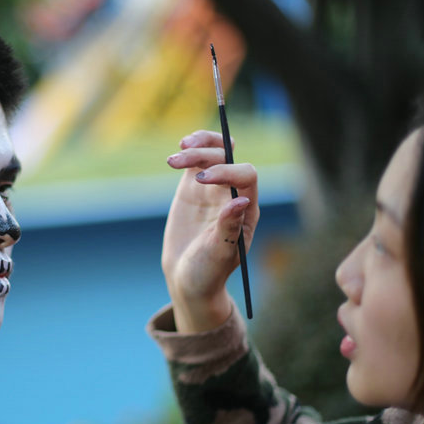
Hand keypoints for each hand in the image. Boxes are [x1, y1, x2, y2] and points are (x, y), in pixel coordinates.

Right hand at [162, 130, 258, 332]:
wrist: (187, 277)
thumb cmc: (209, 271)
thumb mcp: (219, 254)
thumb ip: (229, 228)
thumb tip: (242, 201)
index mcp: (247, 210)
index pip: (246, 176)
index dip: (227, 171)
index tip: (203, 180)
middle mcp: (234, 193)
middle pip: (228, 157)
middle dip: (206, 154)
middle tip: (180, 162)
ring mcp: (213, 188)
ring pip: (213, 152)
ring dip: (197, 146)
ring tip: (176, 154)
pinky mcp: (193, 187)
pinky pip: (196, 161)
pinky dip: (188, 152)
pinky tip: (176, 154)